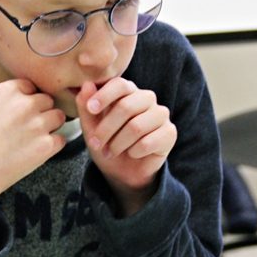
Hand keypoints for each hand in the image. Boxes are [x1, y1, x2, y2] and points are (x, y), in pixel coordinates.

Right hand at [0, 78, 65, 249]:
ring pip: (59, 117)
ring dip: (50, 127)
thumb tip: (29, 100)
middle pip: (48, 100)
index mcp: (7, 91)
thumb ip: (8, 103)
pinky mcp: (46, 145)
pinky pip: (61, 139)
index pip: (31, 87)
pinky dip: (52, 147)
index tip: (17, 115)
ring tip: (31, 141)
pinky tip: (34, 153)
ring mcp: (37, 124)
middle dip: (41, 113)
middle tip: (26, 131)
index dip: (26, 101)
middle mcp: (24, 104)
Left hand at [76, 78, 175, 215]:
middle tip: (96, 144)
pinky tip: (132, 154)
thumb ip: (86, 106)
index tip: (91, 109)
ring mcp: (160, 115)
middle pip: (126, 107)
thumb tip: (87, 84)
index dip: (104, 95)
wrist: (122, 172)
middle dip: (106, 129)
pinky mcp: (170, 133)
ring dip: (118, 144)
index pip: (120, 84)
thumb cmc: (107, 144)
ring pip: (136, 127)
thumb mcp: (91, 127)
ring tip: (111, 152)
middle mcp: (147, 99)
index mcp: (128, 92)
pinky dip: (134, 152)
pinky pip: (148, 142)